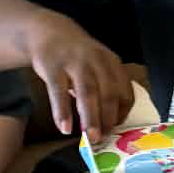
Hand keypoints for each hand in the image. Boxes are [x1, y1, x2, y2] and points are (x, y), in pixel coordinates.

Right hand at [24, 18, 132, 141]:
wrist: (48, 32)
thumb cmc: (77, 57)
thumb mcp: (97, 65)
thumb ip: (105, 88)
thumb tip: (110, 123)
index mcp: (112, 63)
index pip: (125, 92)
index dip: (122, 113)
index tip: (116, 130)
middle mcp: (97, 62)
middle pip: (108, 94)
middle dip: (108, 120)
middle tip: (104, 140)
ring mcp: (75, 62)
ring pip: (87, 93)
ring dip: (91, 118)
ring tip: (90, 138)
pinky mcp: (53, 66)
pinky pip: (58, 92)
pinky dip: (62, 111)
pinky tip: (64, 127)